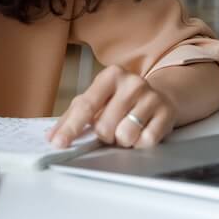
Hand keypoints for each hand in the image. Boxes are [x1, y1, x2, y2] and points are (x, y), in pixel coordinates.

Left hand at [47, 65, 176, 149]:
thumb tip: (52, 136)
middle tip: (112, 127)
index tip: (59, 143)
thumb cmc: (120, 100)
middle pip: (105, 127)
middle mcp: (132, 82)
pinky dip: (140, 143)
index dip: (71, 127)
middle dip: (105, 135)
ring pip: (125, 136)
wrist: (160, 96)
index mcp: (110, 75)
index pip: (86, 105)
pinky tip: (142, 130)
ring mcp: (151, 97)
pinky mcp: (166, 113)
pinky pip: (145, 142)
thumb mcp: (97, 99)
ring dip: (123, 140)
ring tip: (127, 128)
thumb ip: (73, 116)